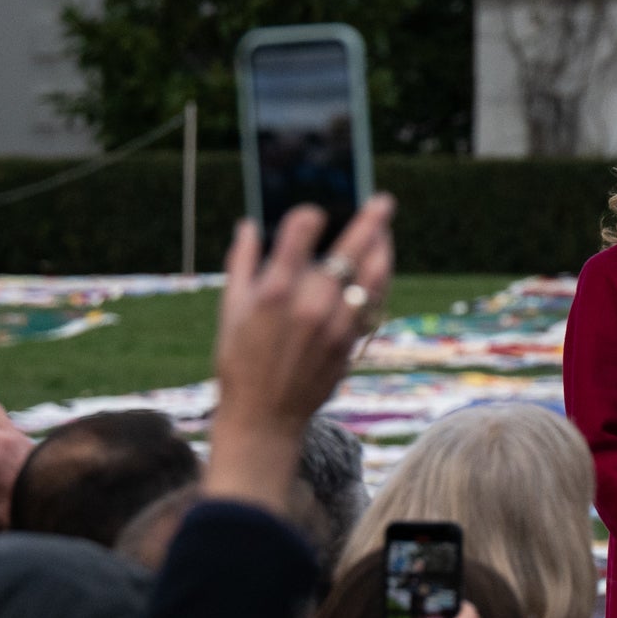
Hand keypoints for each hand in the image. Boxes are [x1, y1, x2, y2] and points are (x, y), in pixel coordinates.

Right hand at [201, 196, 394, 520]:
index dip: (311, 215)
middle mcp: (309, 303)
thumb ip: (242, 264)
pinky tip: (381, 268)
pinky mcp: (350, 340)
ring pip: (372, 274)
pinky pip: (374, 301)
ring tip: (386, 233)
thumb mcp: (230, 312)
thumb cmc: (240, 361)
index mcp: (274, 290)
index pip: (302, 231)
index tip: (315, 211)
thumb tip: (247, 225)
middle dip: (370, 220)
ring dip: (383, 248)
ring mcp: (335, 323)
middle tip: (384, 201)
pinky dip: (380, 280)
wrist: (264, 416)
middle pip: (350, 248)